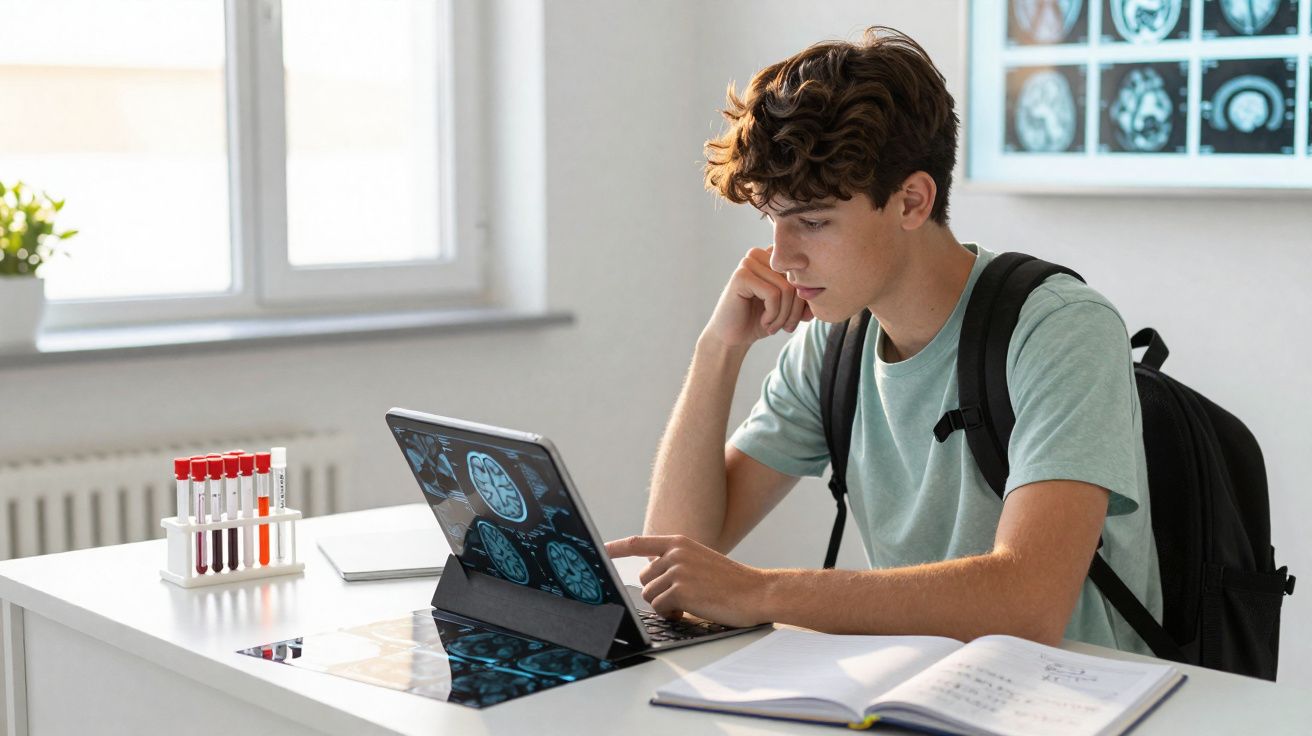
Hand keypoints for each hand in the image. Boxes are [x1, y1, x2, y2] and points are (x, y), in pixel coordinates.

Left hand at [604, 534, 772, 627]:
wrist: (756, 591)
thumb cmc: (731, 582)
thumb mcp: (700, 561)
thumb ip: (676, 563)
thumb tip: (651, 578)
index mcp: (679, 543)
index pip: (639, 542)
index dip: (616, 547)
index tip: (600, 549)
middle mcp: (675, 553)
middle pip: (643, 578)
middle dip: (657, 593)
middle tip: (681, 598)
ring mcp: (677, 570)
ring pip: (649, 594)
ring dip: (665, 606)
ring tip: (689, 605)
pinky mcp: (680, 590)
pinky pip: (659, 607)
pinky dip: (670, 614)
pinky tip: (689, 611)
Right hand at [702, 246, 812, 348]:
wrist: (733, 337)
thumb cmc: (759, 320)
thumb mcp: (789, 308)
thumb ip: (805, 299)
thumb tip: (821, 293)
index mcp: (771, 257)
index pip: (802, 272)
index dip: (804, 299)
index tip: (797, 320)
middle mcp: (760, 255)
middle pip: (795, 280)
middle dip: (795, 310)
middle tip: (786, 327)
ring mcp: (748, 263)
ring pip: (786, 288)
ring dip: (783, 315)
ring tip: (774, 326)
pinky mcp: (741, 276)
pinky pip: (773, 294)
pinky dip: (773, 314)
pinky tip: (764, 323)